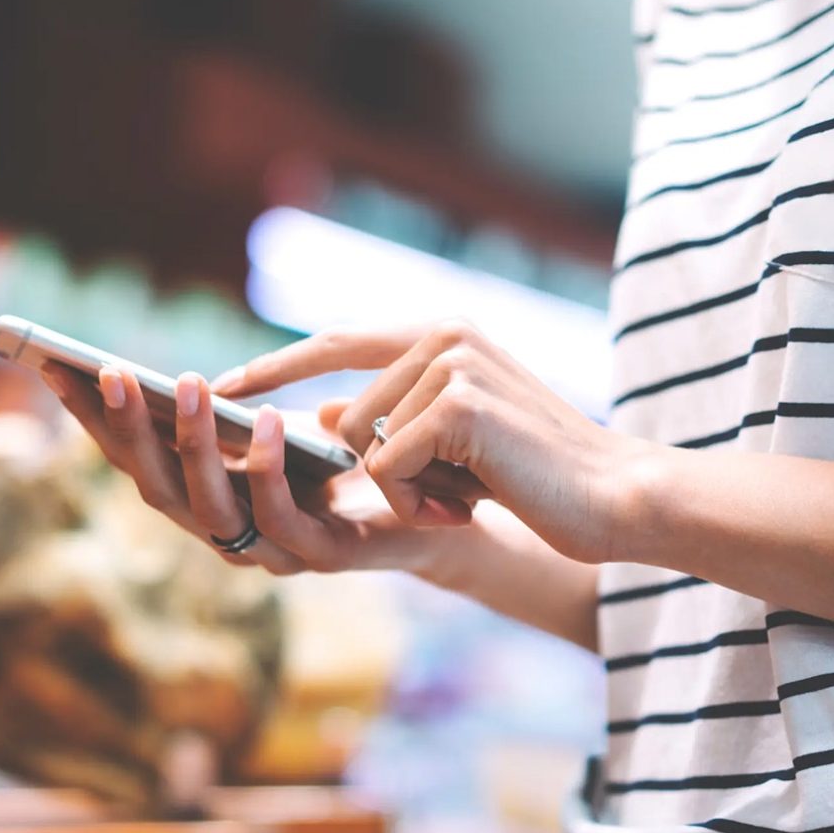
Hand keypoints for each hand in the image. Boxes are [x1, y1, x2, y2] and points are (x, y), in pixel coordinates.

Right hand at [39, 363, 466, 576]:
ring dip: (192, 446)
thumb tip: (186, 385)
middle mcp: (227, 534)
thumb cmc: (355, 462)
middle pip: (155, 489)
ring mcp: (270, 552)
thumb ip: (237, 420)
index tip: (55, 368)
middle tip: (104, 372)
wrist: (438, 511)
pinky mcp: (321, 557)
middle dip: (126, 431)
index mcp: (209, 501)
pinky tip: (268, 423)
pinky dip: (268, 471)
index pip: (137, 462)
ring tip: (183, 385)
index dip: (95, 421)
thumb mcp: (285, 430)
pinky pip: (282, 518)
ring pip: (210, 508)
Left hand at [213, 320, 639, 563]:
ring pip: (365, 442)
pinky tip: (469, 500)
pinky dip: (417, 498)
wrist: (611, 496)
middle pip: (348, 412)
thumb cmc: (531, 471)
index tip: (222, 387)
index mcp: (443, 332)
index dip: (276, 367)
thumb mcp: (449, 441)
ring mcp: (453, 362)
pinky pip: (389, 466)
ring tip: (467, 492)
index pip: (336, 342)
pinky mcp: (458, 403)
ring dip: (404, 487)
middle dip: (379, 469)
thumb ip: (389, 417)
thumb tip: (321, 413)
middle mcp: (445, 333)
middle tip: (449, 493)